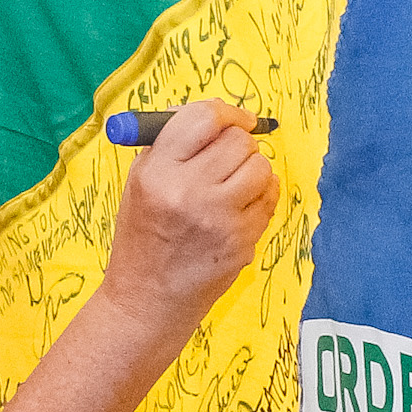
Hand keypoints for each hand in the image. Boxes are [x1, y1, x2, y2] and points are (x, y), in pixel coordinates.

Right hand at [101, 100, 276, 331]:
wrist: (148, 299)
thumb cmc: (145, 236)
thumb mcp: (141, 182)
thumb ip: (174, 145)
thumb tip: (218, 114)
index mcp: (157, 172)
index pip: (203, 118)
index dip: (227, 112)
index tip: (238, 119)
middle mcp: (188, 193)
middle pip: (238, 141)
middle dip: (239, 144)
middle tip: (228, 160)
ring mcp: (219, 219)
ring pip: (261, 167)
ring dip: (253, 171)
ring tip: (231, 188)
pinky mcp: (242, 242)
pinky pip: (270, 198)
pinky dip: (261, 197)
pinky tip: (239, 210)